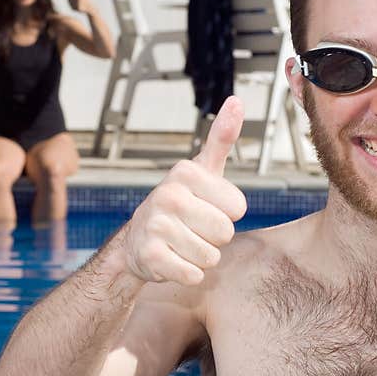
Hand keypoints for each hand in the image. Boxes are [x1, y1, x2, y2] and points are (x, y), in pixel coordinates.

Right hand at [119, 96, 246, 286]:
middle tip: (192, 227)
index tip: (205, 206)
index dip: (226, 213)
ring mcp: (156, 225)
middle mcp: (167, 194)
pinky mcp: (151, 256)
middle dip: (214, 237)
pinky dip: (188, 273)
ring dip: (201, 256)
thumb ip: (222, 137)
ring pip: (211, 256)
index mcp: (185, 172)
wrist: (138, 241)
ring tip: (182, 243)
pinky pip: (193, 274)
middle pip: (225, 232)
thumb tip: (237, 101)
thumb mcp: (202, 169)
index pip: (238, 208)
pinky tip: (173, 259)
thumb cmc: (180, 203)